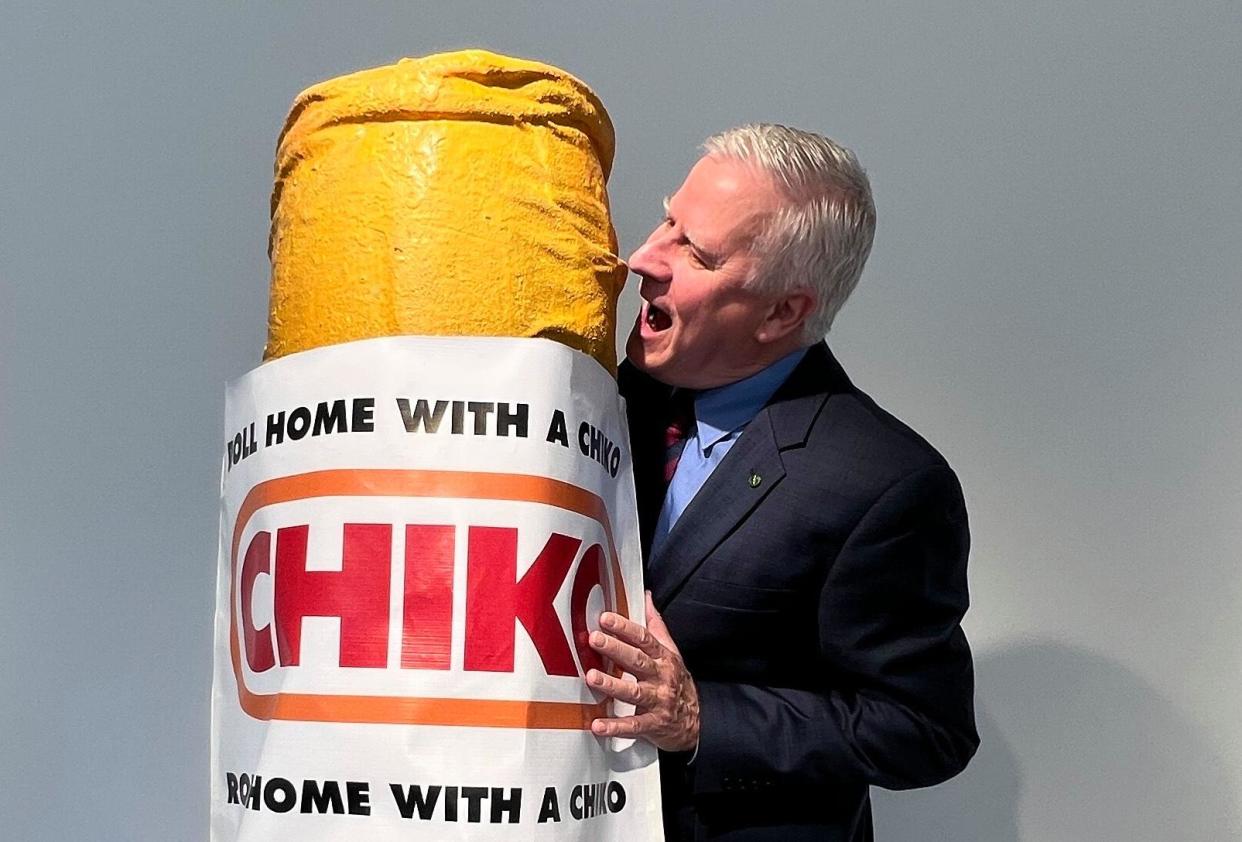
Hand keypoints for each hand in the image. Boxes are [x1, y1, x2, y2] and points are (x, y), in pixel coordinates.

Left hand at [587, 591, 699, 751]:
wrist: (697, 720)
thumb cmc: (677, 682)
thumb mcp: (671, 651)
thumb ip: (656, 625)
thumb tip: (646, 598)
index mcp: (663, 657)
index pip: (643, 638)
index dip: (624, 627)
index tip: (605, 618)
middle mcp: (661, 677)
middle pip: (637, 660)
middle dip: (615, 649)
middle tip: (595, 639)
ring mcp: (657, 701)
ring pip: (634, 692)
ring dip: (612, 685)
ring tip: (592, 677)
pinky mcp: (653, 724)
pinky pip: (633, 725)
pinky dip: (615, 726)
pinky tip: (598, 724)